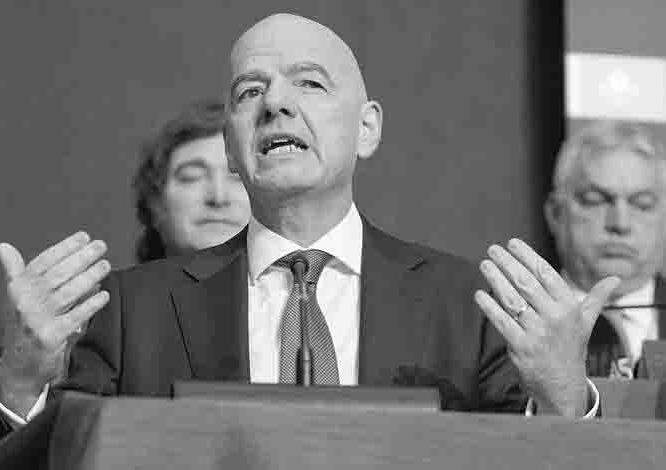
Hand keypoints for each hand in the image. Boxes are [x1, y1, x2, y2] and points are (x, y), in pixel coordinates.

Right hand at [0, 232, 109, 394]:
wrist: (18, 366)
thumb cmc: (23, 325)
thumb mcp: (16, 298)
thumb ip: (17, 272)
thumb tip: (4, 247)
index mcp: (18, 288)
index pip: (44, 261)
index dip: (65, 247)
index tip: (84, 237)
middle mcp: (25, 302)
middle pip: (58, 274)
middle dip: (82, 257)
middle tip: (101, 246)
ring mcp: (37, 319)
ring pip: (68, 292)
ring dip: (90, 277)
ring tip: (106, 266)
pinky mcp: (51, 336)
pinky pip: (75, 316)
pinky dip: (91, 304)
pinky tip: (104, 294)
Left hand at [474, 238, 618, 416]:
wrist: (563, 386)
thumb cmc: (571, 349)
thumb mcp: (586, 323)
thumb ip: (596, 299)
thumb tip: (615, 280)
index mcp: (570, 307)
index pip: (546, 273)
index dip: (527, 256)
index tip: (513, 243)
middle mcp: (555, 317)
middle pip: (526, 282)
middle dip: (507, 263)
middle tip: (493, 250)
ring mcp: (537, 332)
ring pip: (512, 299)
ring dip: (496, 279)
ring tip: (485, 265)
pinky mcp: (521, 346)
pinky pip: (501, 321)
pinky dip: (489, 306)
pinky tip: (480, 294)